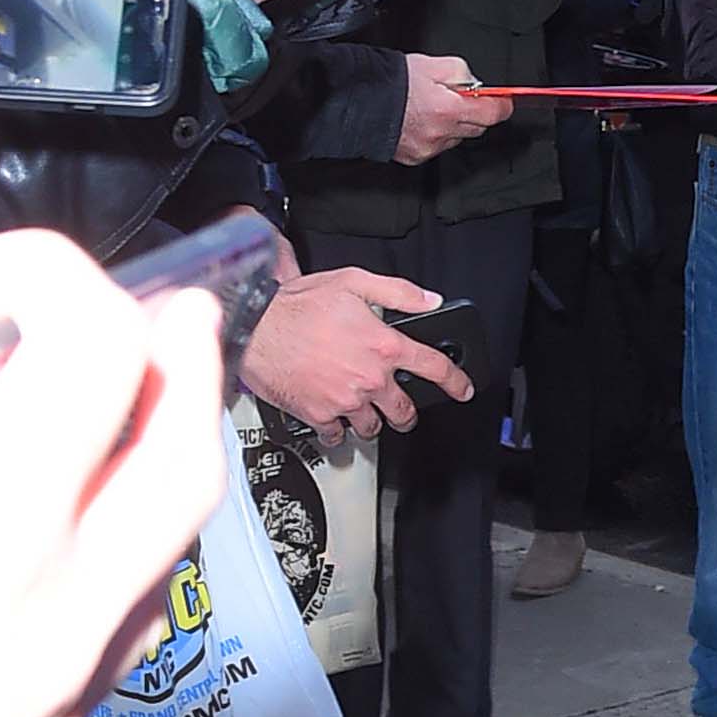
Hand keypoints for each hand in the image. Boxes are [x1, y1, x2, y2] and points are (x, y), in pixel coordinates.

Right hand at [0, 236, 229, 716]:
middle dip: (181, 370)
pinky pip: (116, 643)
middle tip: (157, 315)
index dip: (49, 281)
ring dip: (153, 471)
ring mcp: (60, 703)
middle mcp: (54, 622)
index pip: (92, 365)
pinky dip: (112, 566)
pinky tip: (50, 557)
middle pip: (182, 462)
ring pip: (164, 559)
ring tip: (96, 427)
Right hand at [235, 262, 469, 441]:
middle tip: (403, 411)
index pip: (434, 367)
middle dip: (407, 413)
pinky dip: (338, 431)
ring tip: (366, 412)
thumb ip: (398, 292)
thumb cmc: (296, 305)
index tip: (463, 389)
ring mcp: (345, 401)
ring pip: (372, 426)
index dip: (455, 380)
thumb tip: (430, 300)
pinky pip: (337, 435)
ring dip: (373, 422)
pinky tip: (335, 420)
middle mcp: (369, 378)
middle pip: (404, 410)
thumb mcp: (353, 282)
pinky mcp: (319, 415)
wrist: (253, 327)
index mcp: (383, 346)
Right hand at [395, 52, 506, 164]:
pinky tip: (419, 121)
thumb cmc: (390, 81)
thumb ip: (461, 73)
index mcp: (449, 109)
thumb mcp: (432, 64)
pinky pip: (437, 147)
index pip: (494, 113)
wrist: (355, 101)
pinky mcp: (416, 157)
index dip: (501, 105)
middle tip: (457, 98)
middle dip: (474, 113)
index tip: (503, 101)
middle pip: (477, 128)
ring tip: (431, 108)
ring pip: (456, 139)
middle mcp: (441, 133)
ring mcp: (428, 148)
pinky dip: (435, 135)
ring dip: (453, 125)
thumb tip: (475, 84)